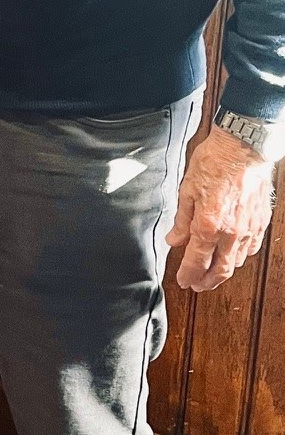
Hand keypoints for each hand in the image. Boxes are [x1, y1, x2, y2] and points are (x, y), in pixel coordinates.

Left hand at [166, 125, 275, 291]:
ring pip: (236, 262)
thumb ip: (181, 219)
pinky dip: (240, 257)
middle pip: (220, 270)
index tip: (182, 280)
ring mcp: (248, 229)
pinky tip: (233, 255)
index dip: (188, 274)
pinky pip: (251, 248)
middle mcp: (231, 232)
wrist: (242, 148)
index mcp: (208, 224)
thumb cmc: (213, 162)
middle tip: (197, 285)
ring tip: (212, 271)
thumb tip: (174, 239)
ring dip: (223, 271)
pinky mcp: (260, 223)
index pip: (196, 260)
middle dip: (207, 282)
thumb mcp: (187, 189)